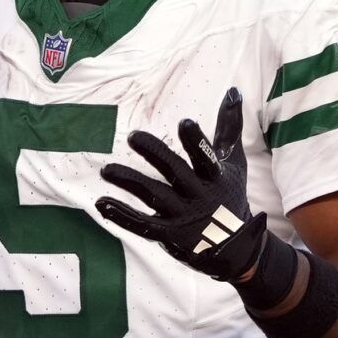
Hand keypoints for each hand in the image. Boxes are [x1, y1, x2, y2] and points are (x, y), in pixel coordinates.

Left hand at [95, 88, 267, 281]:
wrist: (235, 247)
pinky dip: (121, 215)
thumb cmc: (229, 195)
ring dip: (129, 182)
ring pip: (154, 196)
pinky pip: (142, 225)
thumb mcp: (234, 163)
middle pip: (175, 172)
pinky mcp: (169, 235)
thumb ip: (229, 128)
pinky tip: (102, 203)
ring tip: (106, 170)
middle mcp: (200, 195)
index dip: (196, 141)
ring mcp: (184, 216)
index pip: (206, 156)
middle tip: (133, 136)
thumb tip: (233, 91)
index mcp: (215, 176)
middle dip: (155, 154)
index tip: (184, 123)